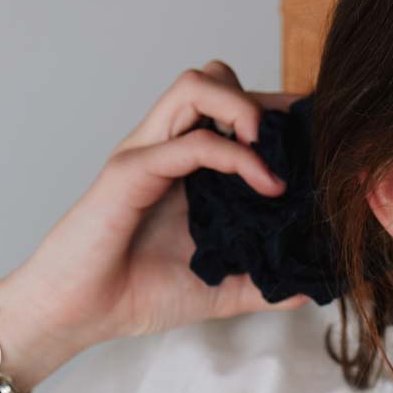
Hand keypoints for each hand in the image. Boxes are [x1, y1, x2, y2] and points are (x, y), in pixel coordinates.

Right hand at [0, 59, 312, 357]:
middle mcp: (166, 148)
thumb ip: (260, 284)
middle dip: (264, 98)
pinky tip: (265, 185)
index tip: (317, 143)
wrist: (75, 315)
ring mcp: (146, 154)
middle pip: (214, 78)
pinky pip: (189, 142)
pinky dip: (235, 155)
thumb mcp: (217, 292)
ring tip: (274, 151)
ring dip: (244, 106)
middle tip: (299, 143)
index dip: (277, 115)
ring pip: (195, 86)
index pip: (232, 110)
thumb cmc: (133, 295)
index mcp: (185, 167)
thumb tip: (308, 286)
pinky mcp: (130, 172)